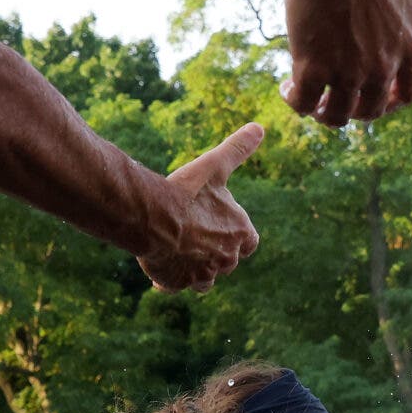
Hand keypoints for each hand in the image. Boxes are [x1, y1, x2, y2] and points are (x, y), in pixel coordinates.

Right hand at [138, 122, 266, 291]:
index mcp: (241, 234)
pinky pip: (176, 284)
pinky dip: (170, 278)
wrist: (153, 216)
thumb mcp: (215, 166)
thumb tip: (259, 127)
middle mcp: (227, 259)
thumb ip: (237, 149)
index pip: (249, 242)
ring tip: (178, 251)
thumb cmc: (186, 192)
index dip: (237, 235)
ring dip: (195, 268)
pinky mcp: (178, 283)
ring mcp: (203, 275)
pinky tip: (160, 263)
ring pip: (204, 279)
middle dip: (213, 251)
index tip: (223, 228)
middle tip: (194, 234)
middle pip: (226, 261)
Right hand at [284, 0, 411, 125]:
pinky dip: (295, 100)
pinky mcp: (314, 66)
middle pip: (371, 109)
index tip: (376, 92)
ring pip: (337, 114)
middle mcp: (383, 65)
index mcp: (409, 44)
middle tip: (336, 95)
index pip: (409, 92)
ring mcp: (349, 69)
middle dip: (355, 108)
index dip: (392, 99)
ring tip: (309, 99)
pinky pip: (304, 102)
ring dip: (322, 112)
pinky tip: (286, 87)